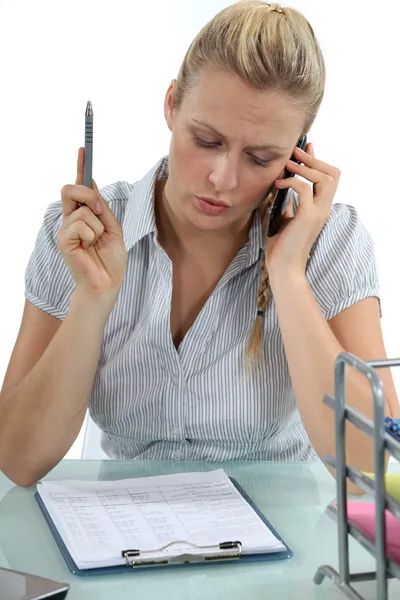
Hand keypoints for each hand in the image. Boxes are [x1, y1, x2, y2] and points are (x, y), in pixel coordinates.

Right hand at [57, 147, 126, 300]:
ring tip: (96, 242)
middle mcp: (71, 219)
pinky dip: (92, 234)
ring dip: (97, 225)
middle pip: (71, 188)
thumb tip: (92, 184)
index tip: (83, 148)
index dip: (81, 167)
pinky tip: (89, 247)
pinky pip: (80, 224)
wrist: (107, 283)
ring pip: (82, 210)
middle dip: (88, 194)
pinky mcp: (63, 239)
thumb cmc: (110, 260)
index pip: (79, 187)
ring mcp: (66, 229)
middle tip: (99, 212)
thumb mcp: (113, 228)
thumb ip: (102, 208)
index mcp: (84, 215)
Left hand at [265, 142, 340, 276]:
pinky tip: (278, 184)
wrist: (282, 267)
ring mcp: (319, 212)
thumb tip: (278, 185)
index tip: (305, 147)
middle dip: (314, 159)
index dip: (318, 160)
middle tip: (296, 152)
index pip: (327, 178)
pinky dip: (292, 181)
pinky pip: (305, 189)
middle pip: (333, 173)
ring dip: (306, 167)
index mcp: (319, 208)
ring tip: (288, 164)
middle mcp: (323, 208)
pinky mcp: (308, 216)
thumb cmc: (280, 246)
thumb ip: (285, 202)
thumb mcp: (282, 218)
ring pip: (325, 178)